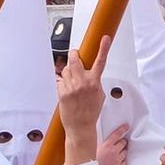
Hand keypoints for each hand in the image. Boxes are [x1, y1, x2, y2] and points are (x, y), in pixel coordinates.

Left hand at [56, 36, 107, 164]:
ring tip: (72, 82)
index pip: (101, 61)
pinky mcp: (61, 91)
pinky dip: (62, 82)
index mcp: (95, 82)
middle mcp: (83, 82)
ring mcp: (71, 86)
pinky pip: (60, 80)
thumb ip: (95, 81)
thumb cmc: (90, 112)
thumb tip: (90, 74)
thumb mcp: (99, 95)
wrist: (80, 126)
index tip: (105, 38)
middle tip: (74, 55)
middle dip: (73, 55)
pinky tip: (67, 91)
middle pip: (74, 59)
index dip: (104, 48)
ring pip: (65, 69)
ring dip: (68, 72)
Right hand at [97, 123, 129, 164]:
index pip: (116, 134)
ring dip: (122, 152)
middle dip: (122, 143)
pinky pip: (125, 160)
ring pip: (125, 151)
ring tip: (116, 156)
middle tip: (118, 146)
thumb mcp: (100, 148)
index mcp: (106, 145)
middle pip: (124, 142)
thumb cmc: (99, 160)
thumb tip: (113, 133)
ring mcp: (117, 159)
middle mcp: (113, 151)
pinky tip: (117, 162)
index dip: (122, 129)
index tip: (127, 126)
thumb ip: (107, 142)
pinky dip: (122, 161)